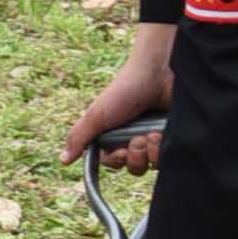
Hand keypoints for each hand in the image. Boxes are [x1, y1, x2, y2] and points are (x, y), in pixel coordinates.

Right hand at [61, 28, 173, 171]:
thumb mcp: (96, 115)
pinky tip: (163, 133)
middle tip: (137, 139)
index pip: (113, 161)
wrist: (160, 72)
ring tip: (153, 134)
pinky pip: (170, 157)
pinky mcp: (174, 136)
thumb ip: (78, 138)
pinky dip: (165, 148)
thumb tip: (63, 160)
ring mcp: (156, 137)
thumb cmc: (126, 89)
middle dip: (135, 157)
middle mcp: (135, 136)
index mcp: (115, 133)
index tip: (121, 150)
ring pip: (152, 164)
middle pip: (134, 166)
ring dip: (150, 152)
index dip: (117, 160)